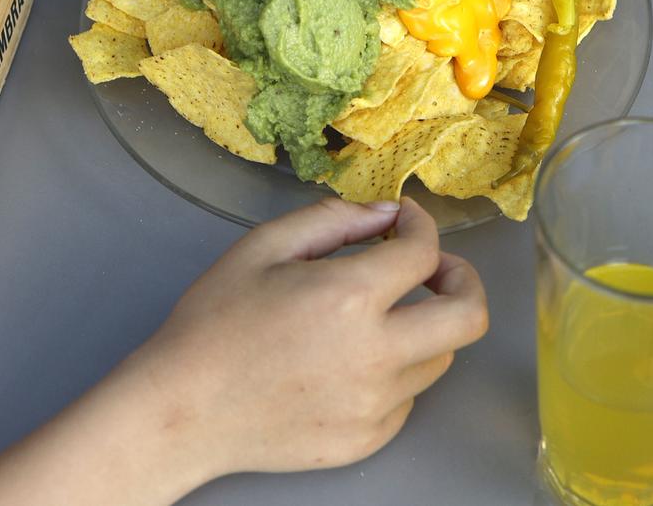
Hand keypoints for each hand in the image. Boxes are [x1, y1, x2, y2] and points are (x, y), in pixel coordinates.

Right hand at [126, 199, 486, 479]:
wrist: (183, 411)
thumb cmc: (214, 323)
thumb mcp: (264, 247)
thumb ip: (332, 218)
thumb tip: (386, 213)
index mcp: (350, 298)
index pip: (425, 251)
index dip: (421, 225)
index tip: (404, 223)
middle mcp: (376, 355)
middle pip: (469, 315)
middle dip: (462, 280)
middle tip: (432, 271)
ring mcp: (376, 404)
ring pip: (440, 358)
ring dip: (424, 328)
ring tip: (382, 317)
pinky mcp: (368, 439)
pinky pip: (408, 398)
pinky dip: (395, 372)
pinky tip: (353, 361)